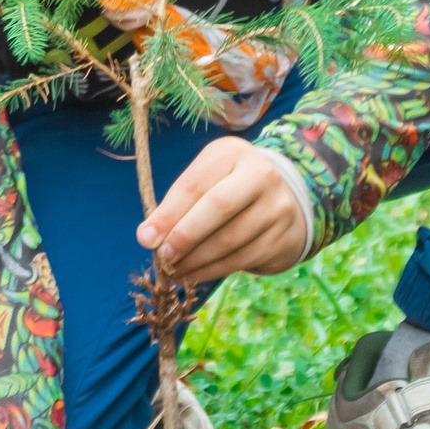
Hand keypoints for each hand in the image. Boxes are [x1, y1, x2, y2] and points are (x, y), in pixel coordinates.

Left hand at [138, 137, 308, 284]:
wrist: (284, 201)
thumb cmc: (229, 190)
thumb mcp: (204, 184)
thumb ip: (177, 205)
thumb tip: (147, 237)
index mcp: (232, 153)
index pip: (195, 184)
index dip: (168, 214)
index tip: (146, 239)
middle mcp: (262, 174)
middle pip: (219, 207)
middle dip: (185, 236)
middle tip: (163, 257)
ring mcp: (278, 206)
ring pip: (230, 239)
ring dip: (196, 260)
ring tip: (174, 271)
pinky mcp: (284, 236)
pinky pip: (243, 259)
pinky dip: (212, 271)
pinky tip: (193, 275)